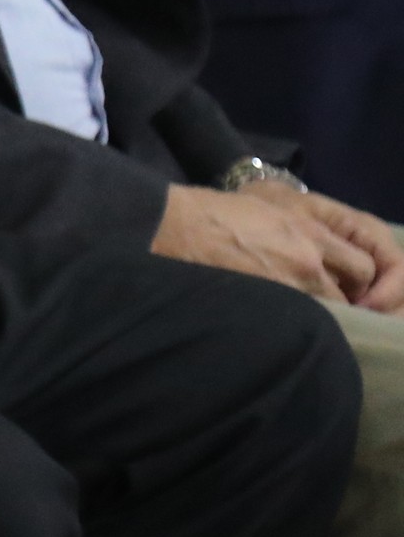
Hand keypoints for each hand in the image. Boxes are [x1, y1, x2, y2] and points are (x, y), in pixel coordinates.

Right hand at [155, 184, 387, 306]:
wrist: (175, 226)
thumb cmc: (214, 212)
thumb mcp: (269, 210)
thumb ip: (299, 233)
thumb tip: (313, 253)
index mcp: (310, 231)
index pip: (361, 266)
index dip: (353, 279)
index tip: (340, 284)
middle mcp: (308, 260)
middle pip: (347, 296)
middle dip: (337, 302)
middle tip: (317, 304)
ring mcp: (288, 286)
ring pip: (324, 314)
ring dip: (314, 317)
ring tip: (291, 317)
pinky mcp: (265, 305)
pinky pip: (294, 324)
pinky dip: (288, 327)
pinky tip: (272, 323)